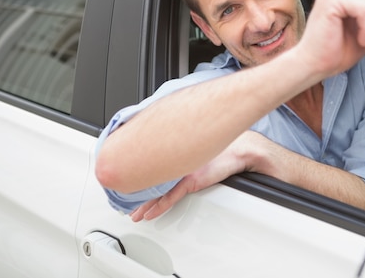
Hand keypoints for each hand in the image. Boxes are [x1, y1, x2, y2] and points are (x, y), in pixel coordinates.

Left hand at [129, 131, 263, 220]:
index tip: (130, 186)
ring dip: (145, 205)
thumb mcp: (199, 154)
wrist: (239, 150)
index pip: (154, 169)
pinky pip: (171, 197)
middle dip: (137, 194)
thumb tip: (175, 165)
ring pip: (157, 191)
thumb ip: (185, 159)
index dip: (140, 178)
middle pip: (151, 180)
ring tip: (135, 214)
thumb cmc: (223, 150)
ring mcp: (182, 172)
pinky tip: (150, 214)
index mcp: (177, 156)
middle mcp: (176, 163)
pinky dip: (159, 207)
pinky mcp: (190, 181)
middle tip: (126, 204)